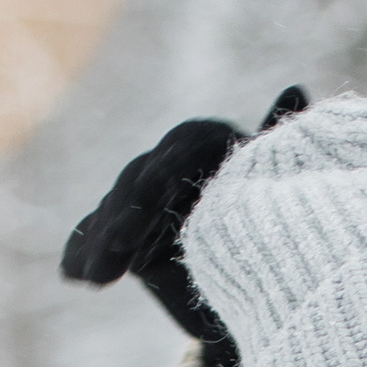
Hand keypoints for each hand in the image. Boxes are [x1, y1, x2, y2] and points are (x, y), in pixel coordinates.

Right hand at [59, 87, 307, 366]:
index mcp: (211, 146)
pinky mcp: (126, 230)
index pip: (184, 147)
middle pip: (140, 182)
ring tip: (95, 277)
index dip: (167, 166)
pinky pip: (99, 237)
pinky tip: (71, 274)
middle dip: (126, 215)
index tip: (156, 189)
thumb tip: (295, 88)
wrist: (267, 278)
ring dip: (102, 244)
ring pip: (116, 215)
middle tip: (120, 246)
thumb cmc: (283, 228)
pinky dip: (84, 252)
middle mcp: (171, 167)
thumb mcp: (285, 190)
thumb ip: (276, 144)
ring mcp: (143, 200)